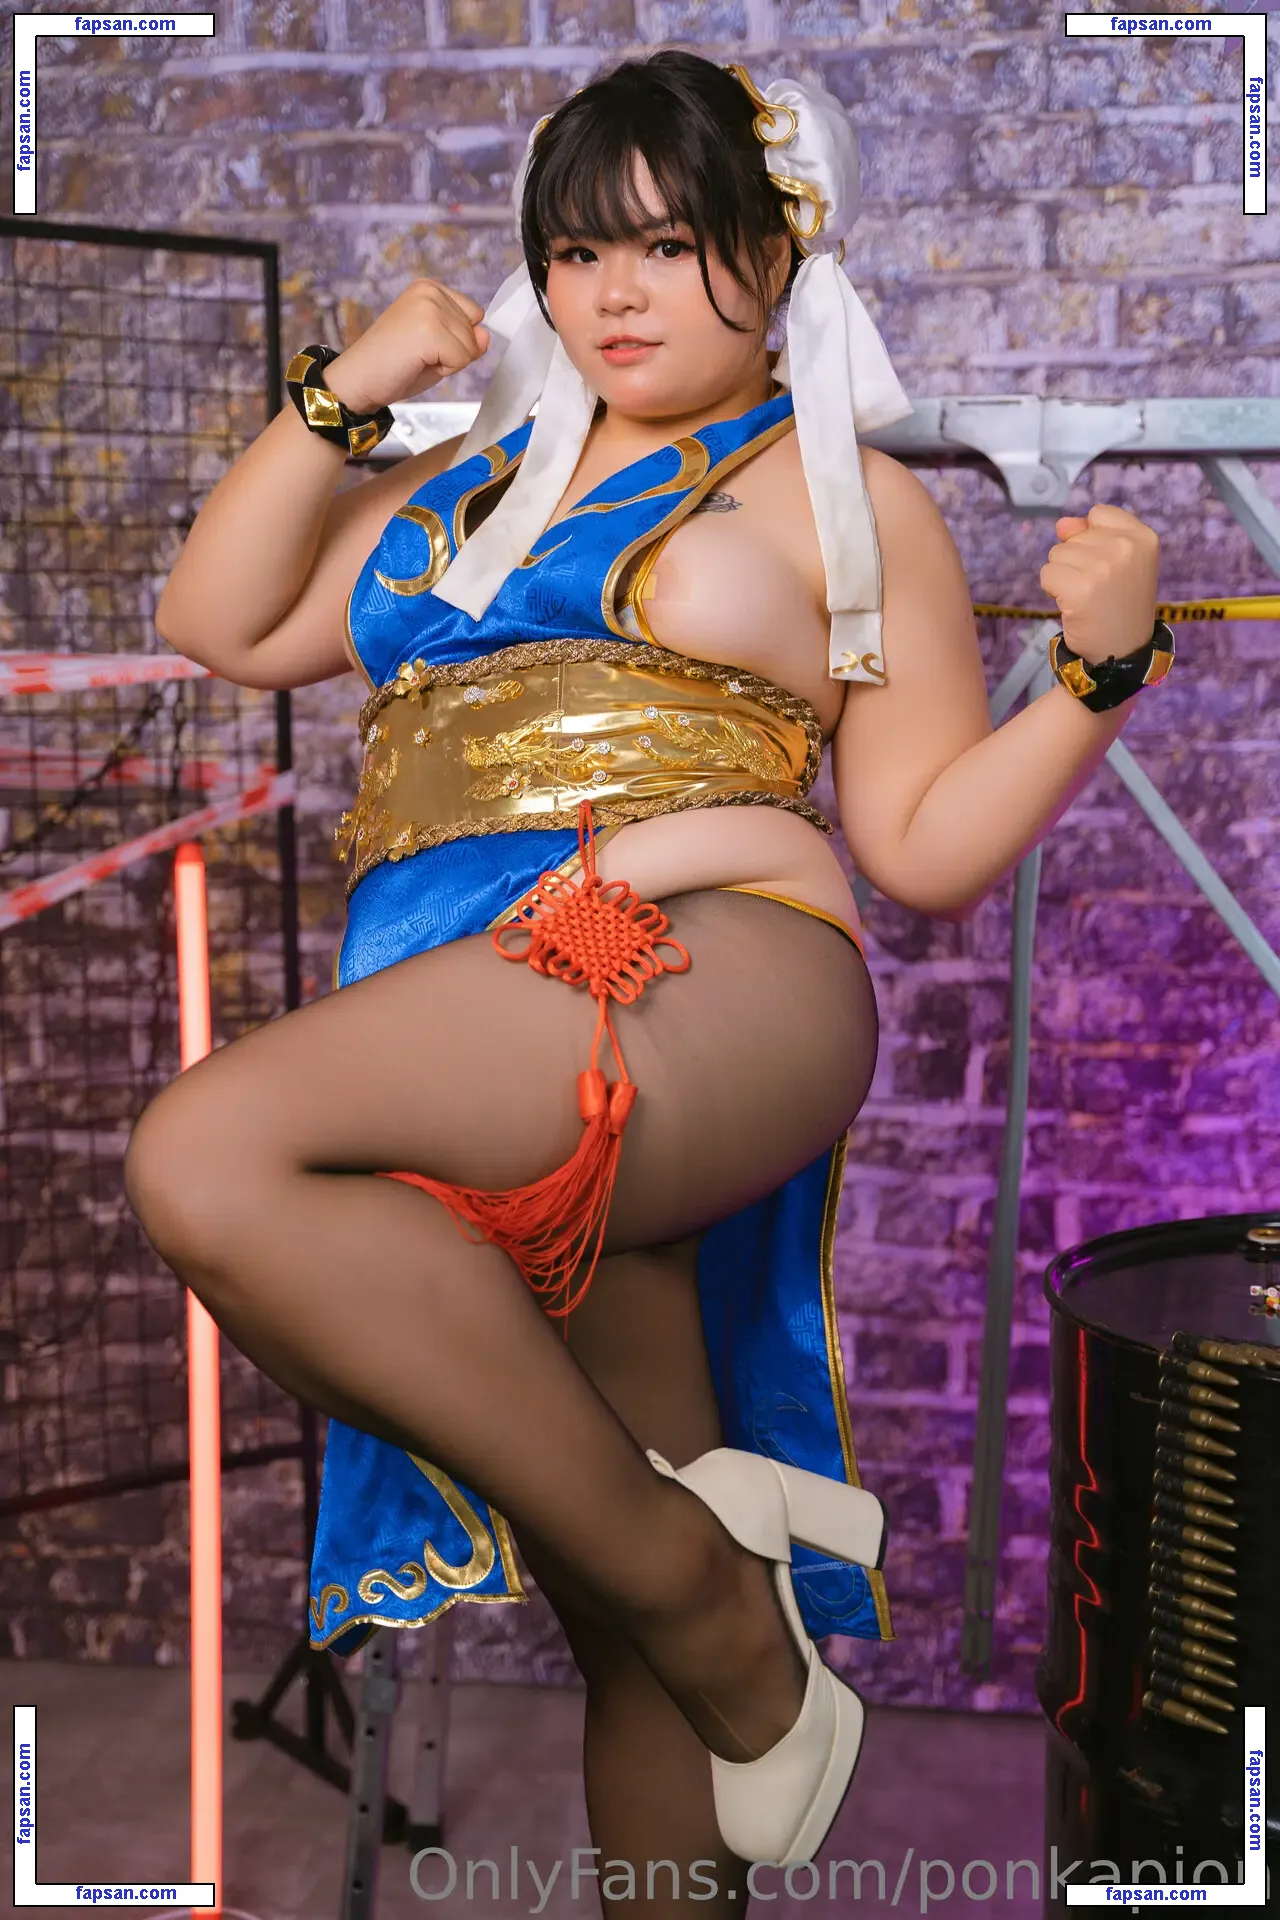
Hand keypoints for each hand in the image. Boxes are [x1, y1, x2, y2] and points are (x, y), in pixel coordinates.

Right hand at [322, 279, 489, 412]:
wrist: (358, 380)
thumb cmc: (392, 365)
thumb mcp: (438, 348)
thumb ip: (464, 339)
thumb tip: (485, 334)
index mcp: (430, 287)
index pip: (474, 316)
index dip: (455, 339)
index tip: (424, 345)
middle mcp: (430, 290)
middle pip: (474, 331)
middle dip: (452, 352)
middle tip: (417, 355)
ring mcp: (429, 307)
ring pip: (470, 347)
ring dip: (448, 362)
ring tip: (416, 359)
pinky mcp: (429, 329)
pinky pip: (462, 360)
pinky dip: (444, 370)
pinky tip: (417, 363)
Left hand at [1039, 503, 1159, 662]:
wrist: (1121, 651)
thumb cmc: (1119, 605)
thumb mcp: (1118, 563)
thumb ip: (1091, 534)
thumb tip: (1062, 524)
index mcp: (1144, 537)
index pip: (1099, 513)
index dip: (1093, 539)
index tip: (1108, 566)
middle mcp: (1126, 547)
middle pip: (1073, 536)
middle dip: (1077, 561)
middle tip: (1098, 589)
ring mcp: (1103, 566)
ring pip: (1056, 554)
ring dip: (1063, 577)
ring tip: (1086, 597)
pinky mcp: (1080, 587)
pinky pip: (1047, 574)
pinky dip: (1053, 591)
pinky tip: (1073, 605)